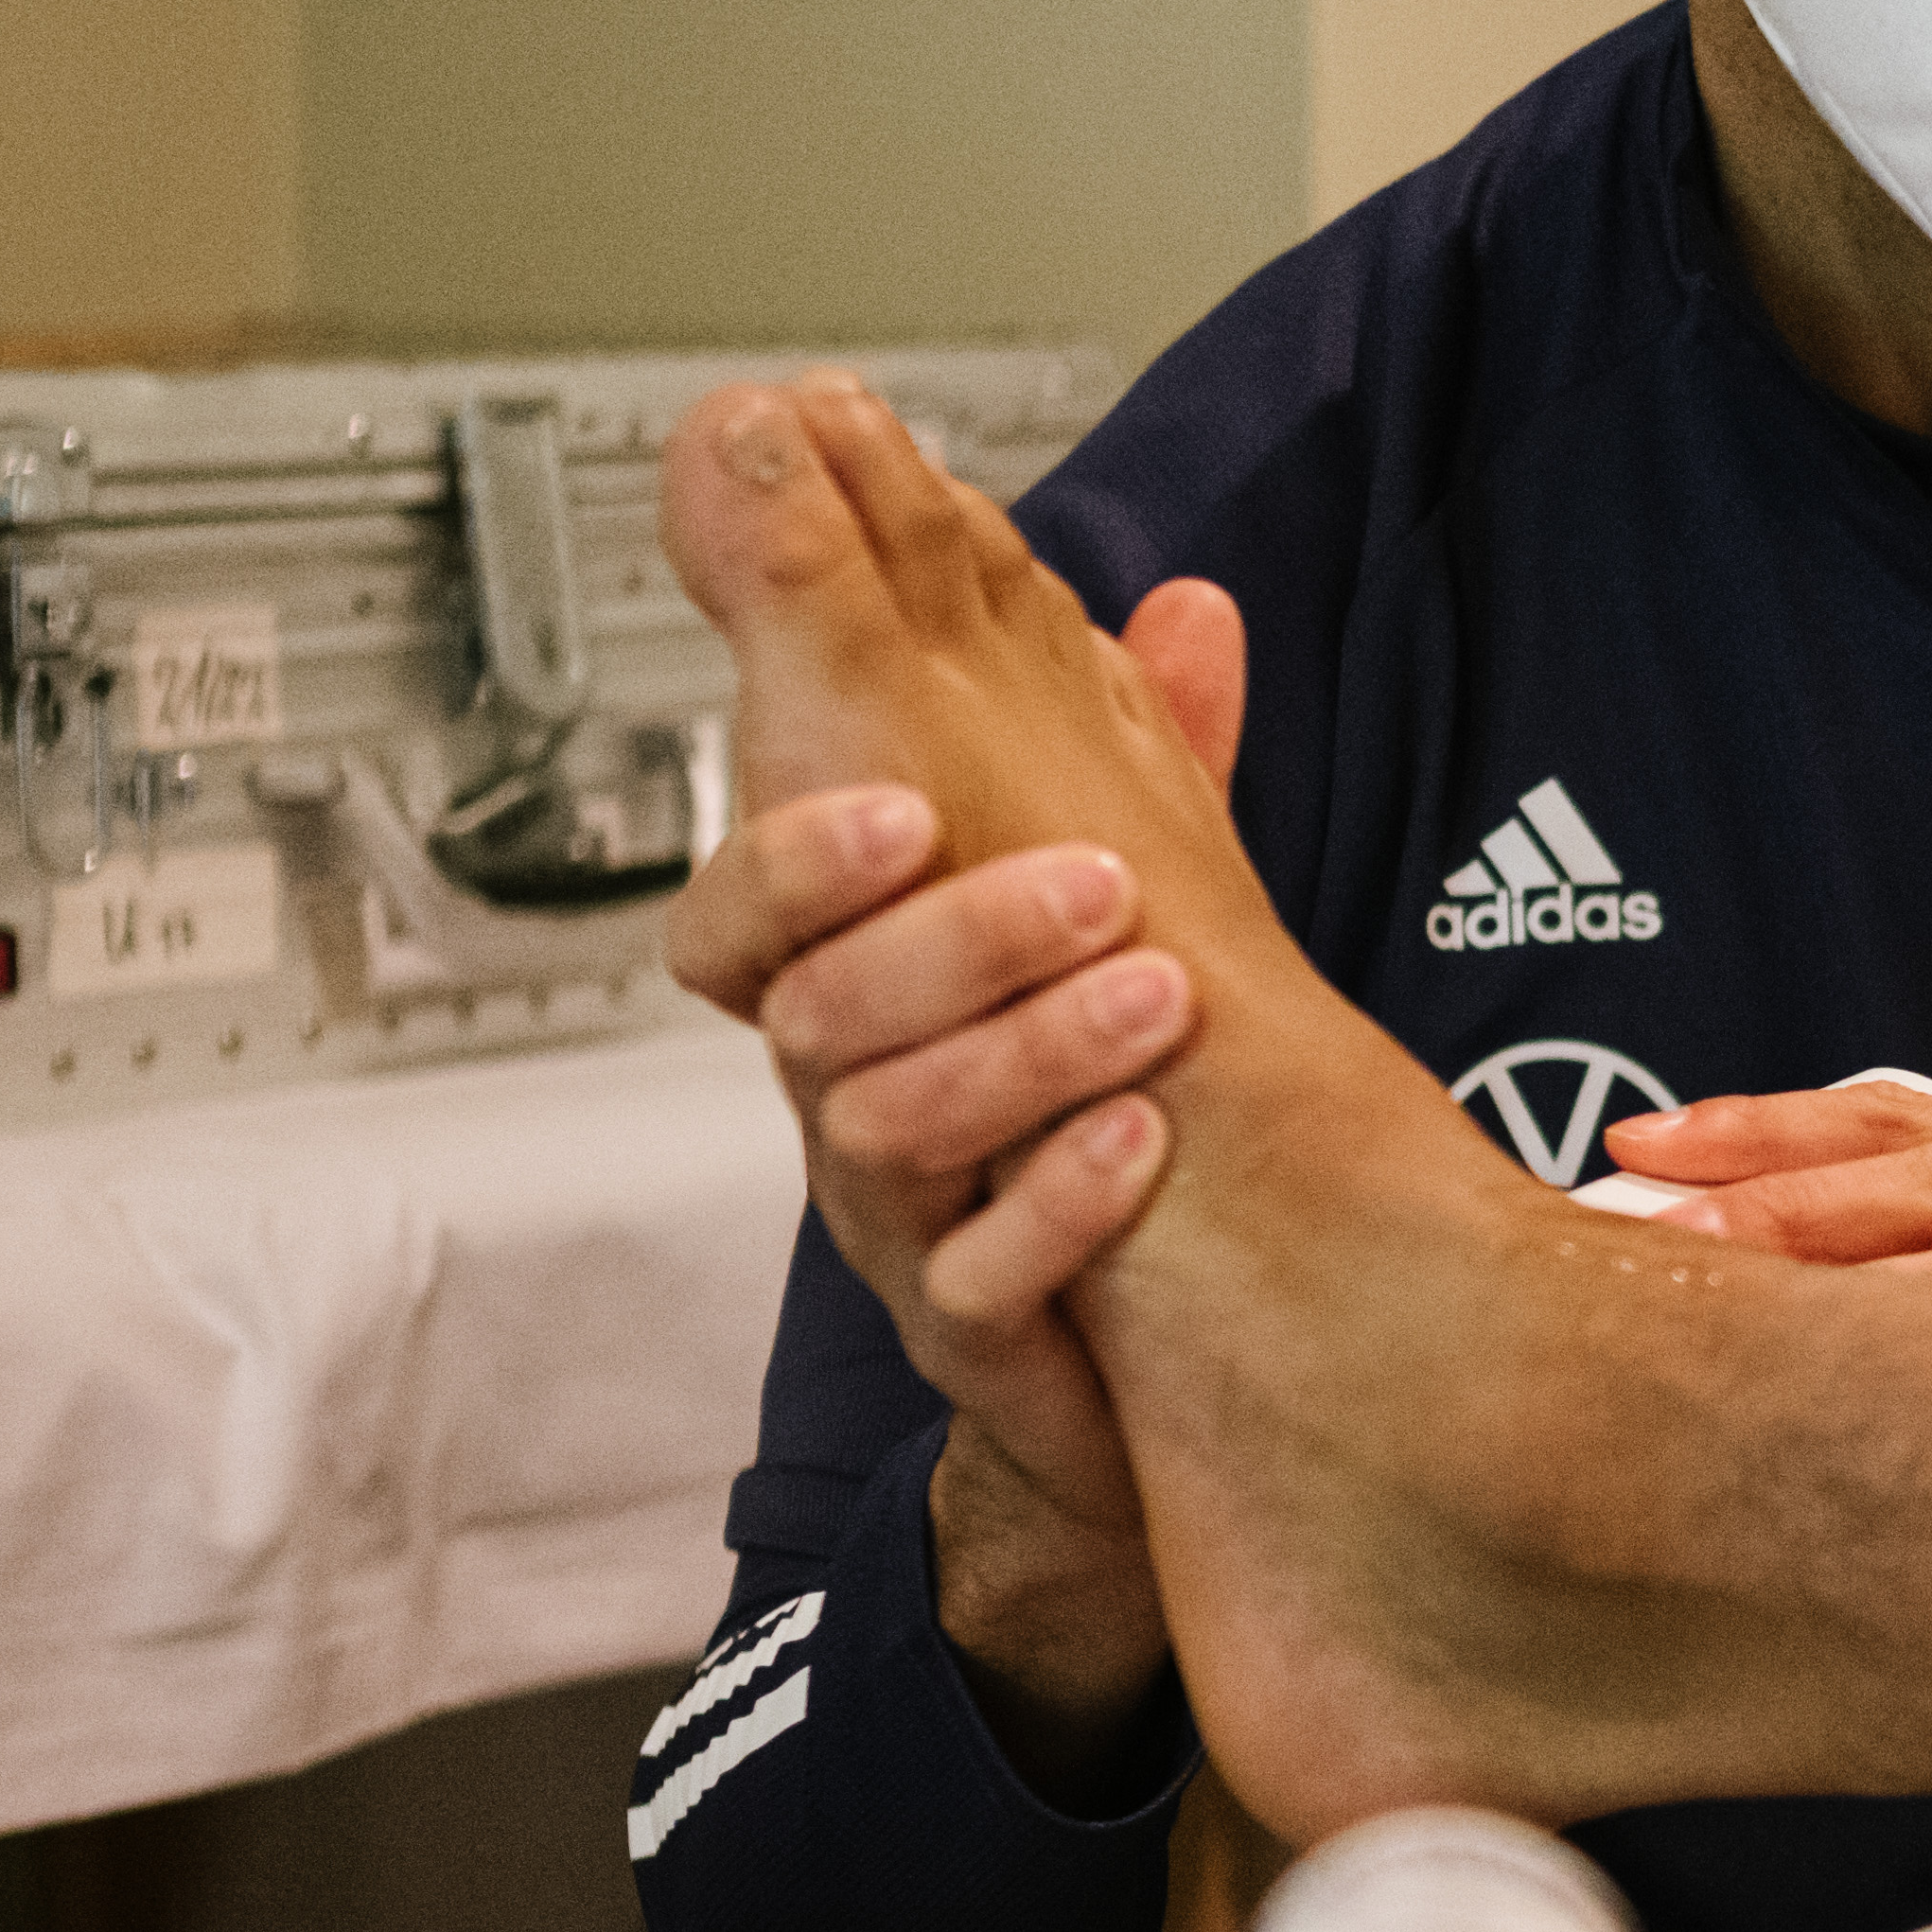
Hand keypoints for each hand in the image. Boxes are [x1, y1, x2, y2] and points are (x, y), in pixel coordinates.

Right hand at [661, 578, 1248, 1734]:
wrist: (1160, 1330)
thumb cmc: (1102, 1089)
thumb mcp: (1126, 893)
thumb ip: (1140, 753)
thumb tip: (1190, 597)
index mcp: (865, 982)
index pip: (741, 917)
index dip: (790, 861)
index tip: (903, 804)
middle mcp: (858, 1100)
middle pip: (813, 1014)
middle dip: (949, 936)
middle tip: (1102, 884)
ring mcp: (906, 1222)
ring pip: (881, 1138)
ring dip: (1027, 1052)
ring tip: (1160, 996)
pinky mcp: (979, 1334)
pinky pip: (975, 1286)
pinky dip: (1055, 1212)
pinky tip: (1139, 1147)